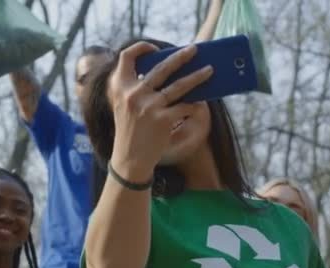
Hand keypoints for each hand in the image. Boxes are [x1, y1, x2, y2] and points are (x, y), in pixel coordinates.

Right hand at [108, 42, 213, 180]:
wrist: (130, 158)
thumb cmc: (130, 129)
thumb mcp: (123, 105)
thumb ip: (135, 87)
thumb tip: (167, 70)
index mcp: (120, 88)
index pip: (126, 57)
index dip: (140, 48)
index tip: (154, 49)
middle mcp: (133, 94)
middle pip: (161, 68)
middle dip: (181, 57)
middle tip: (194, 49)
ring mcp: (149, 107)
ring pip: (180, 86)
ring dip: (197, 76)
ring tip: (210, 70)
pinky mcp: (163, 120)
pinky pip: (185, 106)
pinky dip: (194, 105)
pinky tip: (200, 103)